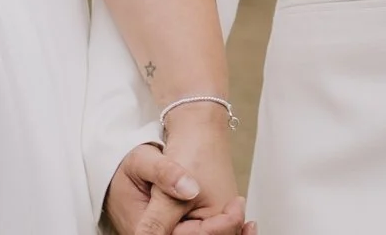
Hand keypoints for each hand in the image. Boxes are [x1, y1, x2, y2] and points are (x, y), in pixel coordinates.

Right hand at [104, 128, 250, 234]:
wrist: (138, 160)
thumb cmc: (137, 161)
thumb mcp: (144, 158)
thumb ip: (164, 173)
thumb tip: (188, 189)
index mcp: (141, 226)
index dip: (213, 228)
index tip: (233, 207)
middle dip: (223, 230)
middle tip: (240, 208)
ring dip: (227, 232)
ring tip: (248, 223)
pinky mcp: (179, 232)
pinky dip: (223, 231)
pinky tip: (241, 226)